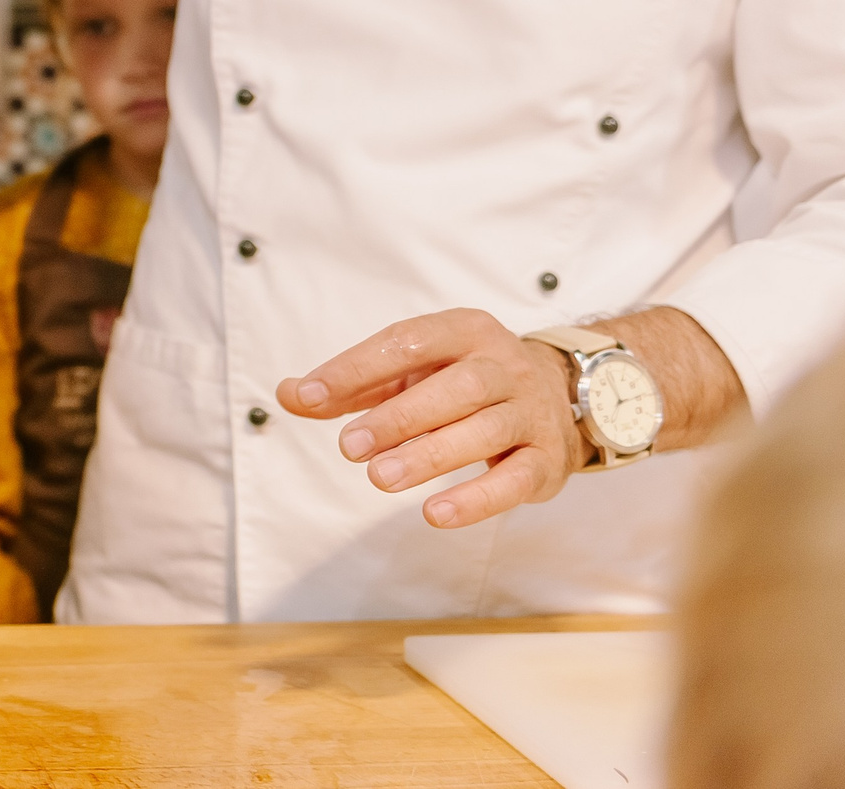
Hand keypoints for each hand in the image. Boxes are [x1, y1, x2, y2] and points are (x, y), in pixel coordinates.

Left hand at [278, 308, 586, 529]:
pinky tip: (435, 513)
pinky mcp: (548, 458)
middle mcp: (503, 364)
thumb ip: (352, 385)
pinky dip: (478, 498)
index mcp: (463, 331)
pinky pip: (516, 478)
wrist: (556, 394)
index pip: (406, 341)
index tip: (308, 396)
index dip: (355, 368)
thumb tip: (288, 395)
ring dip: (430, 455)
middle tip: (349, 447)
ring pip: (485, 429)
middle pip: (454, 388)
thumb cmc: (460, 381)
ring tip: (380, 478)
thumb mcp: (410, 372)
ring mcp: (531, 411)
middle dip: (398, 417)